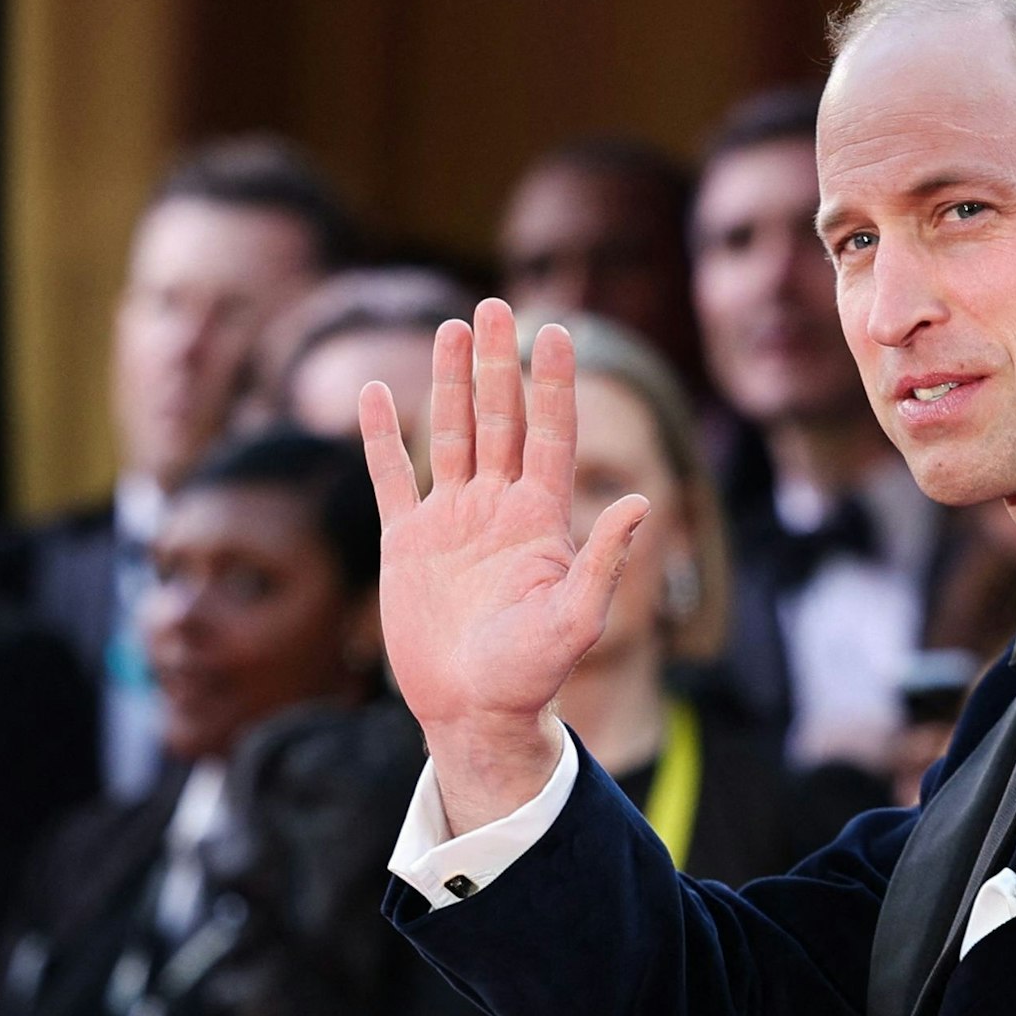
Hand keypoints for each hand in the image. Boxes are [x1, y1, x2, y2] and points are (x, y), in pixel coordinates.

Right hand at [359, 299, 648, 832]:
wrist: (473, 711)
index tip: (557, 330)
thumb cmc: (532, 674)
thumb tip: (643, 501)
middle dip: (499, 363)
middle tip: (497, 304)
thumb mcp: (576, 619)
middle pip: (500, 418)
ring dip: (449, 382)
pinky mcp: (407, 542)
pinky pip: (392, 477)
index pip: (551, 434)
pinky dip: (381, 437)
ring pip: (450, 434)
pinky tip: (373, 393)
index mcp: (541, 519)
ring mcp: (452, 520)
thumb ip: (603, 560)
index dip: (553, 384)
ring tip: (452, 327)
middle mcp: (498, 508)